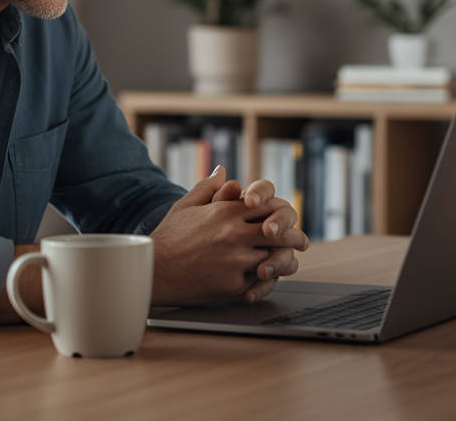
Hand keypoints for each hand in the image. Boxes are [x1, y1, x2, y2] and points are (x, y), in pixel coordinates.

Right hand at [150, 166, 307, 306]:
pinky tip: (267, 279)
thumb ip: (208, 187)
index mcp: (225, 211)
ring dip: (285, 261)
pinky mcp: (234, 283)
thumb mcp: (186, 205)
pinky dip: (266, 281)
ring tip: (290, 262)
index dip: (281, 213)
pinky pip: (260, 281)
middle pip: (279, 232)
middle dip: (294, 237)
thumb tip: (223, 171)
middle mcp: (234, 233)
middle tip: (301, 242)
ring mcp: (235, 259)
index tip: (288, 219)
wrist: (154, 269)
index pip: (266, 207)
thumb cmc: (169, 237)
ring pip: (275, 258)